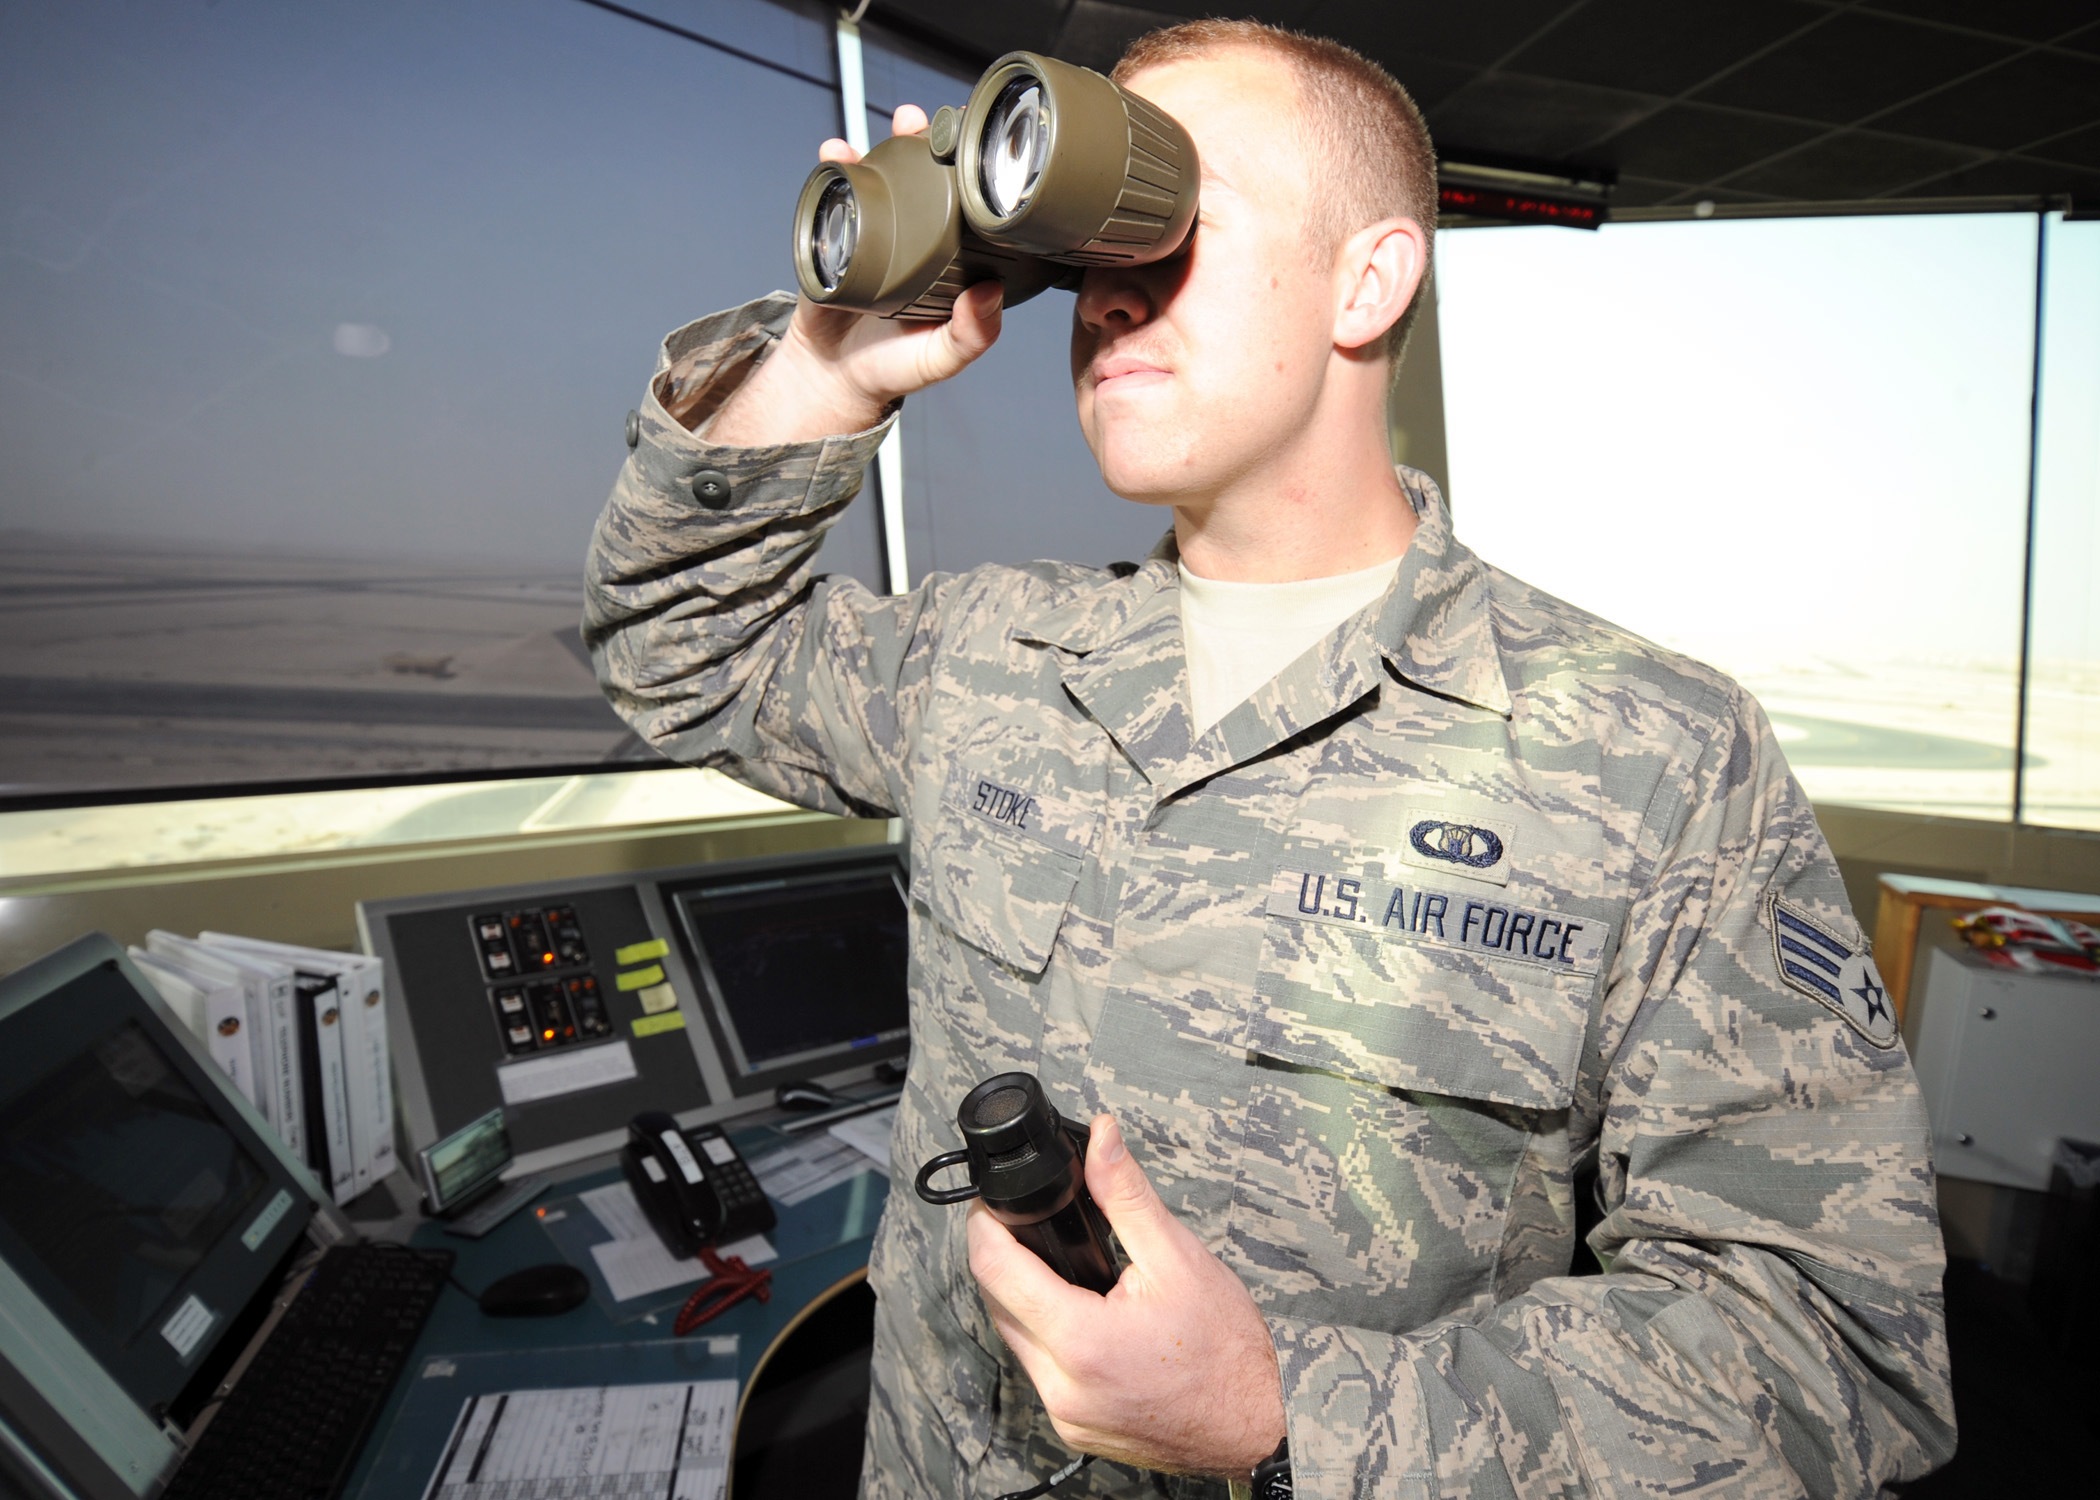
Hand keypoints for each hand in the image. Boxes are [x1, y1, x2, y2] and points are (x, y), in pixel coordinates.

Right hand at [707, 104, 1004, 446]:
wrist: (830, 375)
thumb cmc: (891, 368)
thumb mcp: (937, 359)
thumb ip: (969, 336)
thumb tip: (991, 293)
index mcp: (950, 261)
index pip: (966, 207)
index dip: (971, 176)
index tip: (973, 151)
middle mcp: (916, 238)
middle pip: (922, 179)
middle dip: (924, 143)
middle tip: (920, 124)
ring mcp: (876, 232)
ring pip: (881, 178)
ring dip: (881, 145)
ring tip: (881, 130)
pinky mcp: (837, 233)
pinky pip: (837, 194)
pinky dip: (835, 168)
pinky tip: (836, 153)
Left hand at [967, 1115, 1286, 1476]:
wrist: (1258, 1425)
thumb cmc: (1227, 1350)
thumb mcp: (1177, 1257)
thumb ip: (1126, 1194)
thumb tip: (1101, 1138)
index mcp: (1081, 1341)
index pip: (995, 1272)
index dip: (986, 1228)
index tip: (992, 1206)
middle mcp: (1062, 1387)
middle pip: (997, 1306)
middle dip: (1004, 1261)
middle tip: (1028, 1227)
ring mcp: (1067, 1416)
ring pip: (1015, 1342)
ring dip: (1024, 1301)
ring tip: (1058, 1268)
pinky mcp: (1076, 1429)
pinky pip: (1040, 1373)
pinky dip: (1047, 1340)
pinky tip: (1079, 1318)